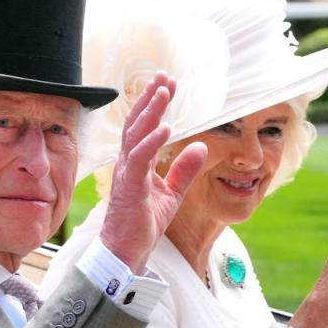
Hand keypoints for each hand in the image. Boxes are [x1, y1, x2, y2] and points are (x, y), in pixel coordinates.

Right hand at [99, 72, 206, 272]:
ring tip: (163, 92)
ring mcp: (127, 173)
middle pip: (137, 123)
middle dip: (151, 98)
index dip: (155, 104)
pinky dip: (152, 142)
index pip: (144, 127)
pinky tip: (165, 128)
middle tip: (164, 76)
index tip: (168, 84)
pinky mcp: (130, 187)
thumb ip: (184, 169)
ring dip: (150, 112)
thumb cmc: (142, 224)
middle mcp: (128, 163)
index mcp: (136, 163)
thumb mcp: (172, 193)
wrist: (127, 251)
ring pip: (136, 135)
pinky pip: (140, 159)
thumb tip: (201, 145)